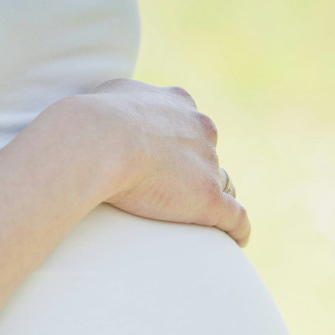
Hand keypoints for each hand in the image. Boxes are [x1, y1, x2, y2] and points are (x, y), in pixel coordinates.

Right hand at [69, 78, 250, 245]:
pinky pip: (235, 217)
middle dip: (196, 171)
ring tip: (200, 222)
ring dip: (210, 199)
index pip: (191, 125)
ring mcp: (208, 165)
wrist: (101, 142)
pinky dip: (238, 229)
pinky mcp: (209, 198)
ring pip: (221, 184)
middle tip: (172, 193)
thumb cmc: (96, 120)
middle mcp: (201, 130)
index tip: (169, 161)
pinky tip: (237, 240)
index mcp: (179, 104)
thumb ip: (127, 100)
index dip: (181, 144)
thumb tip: (119, 112)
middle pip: (207, 154)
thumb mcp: (112, 94)